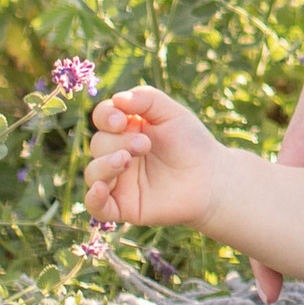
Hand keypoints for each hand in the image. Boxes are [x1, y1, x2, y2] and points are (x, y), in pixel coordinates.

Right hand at [86, 85, 224, 233]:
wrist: (211, 178)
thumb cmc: (191, 142)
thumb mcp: (172, 113)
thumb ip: (146, 99)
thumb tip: (116, 98)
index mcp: (126, 128)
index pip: (102, 117)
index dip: (105, 116)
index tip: (120, 120)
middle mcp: (117, 153)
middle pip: (98, 143)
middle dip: (118, 141)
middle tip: (145, 144)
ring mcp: (118, 180)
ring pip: (93, 172)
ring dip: (105, 164)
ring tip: (126, 160)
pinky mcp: (122, 206)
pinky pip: (97, 206)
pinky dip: (93, 198)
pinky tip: (100, 189)